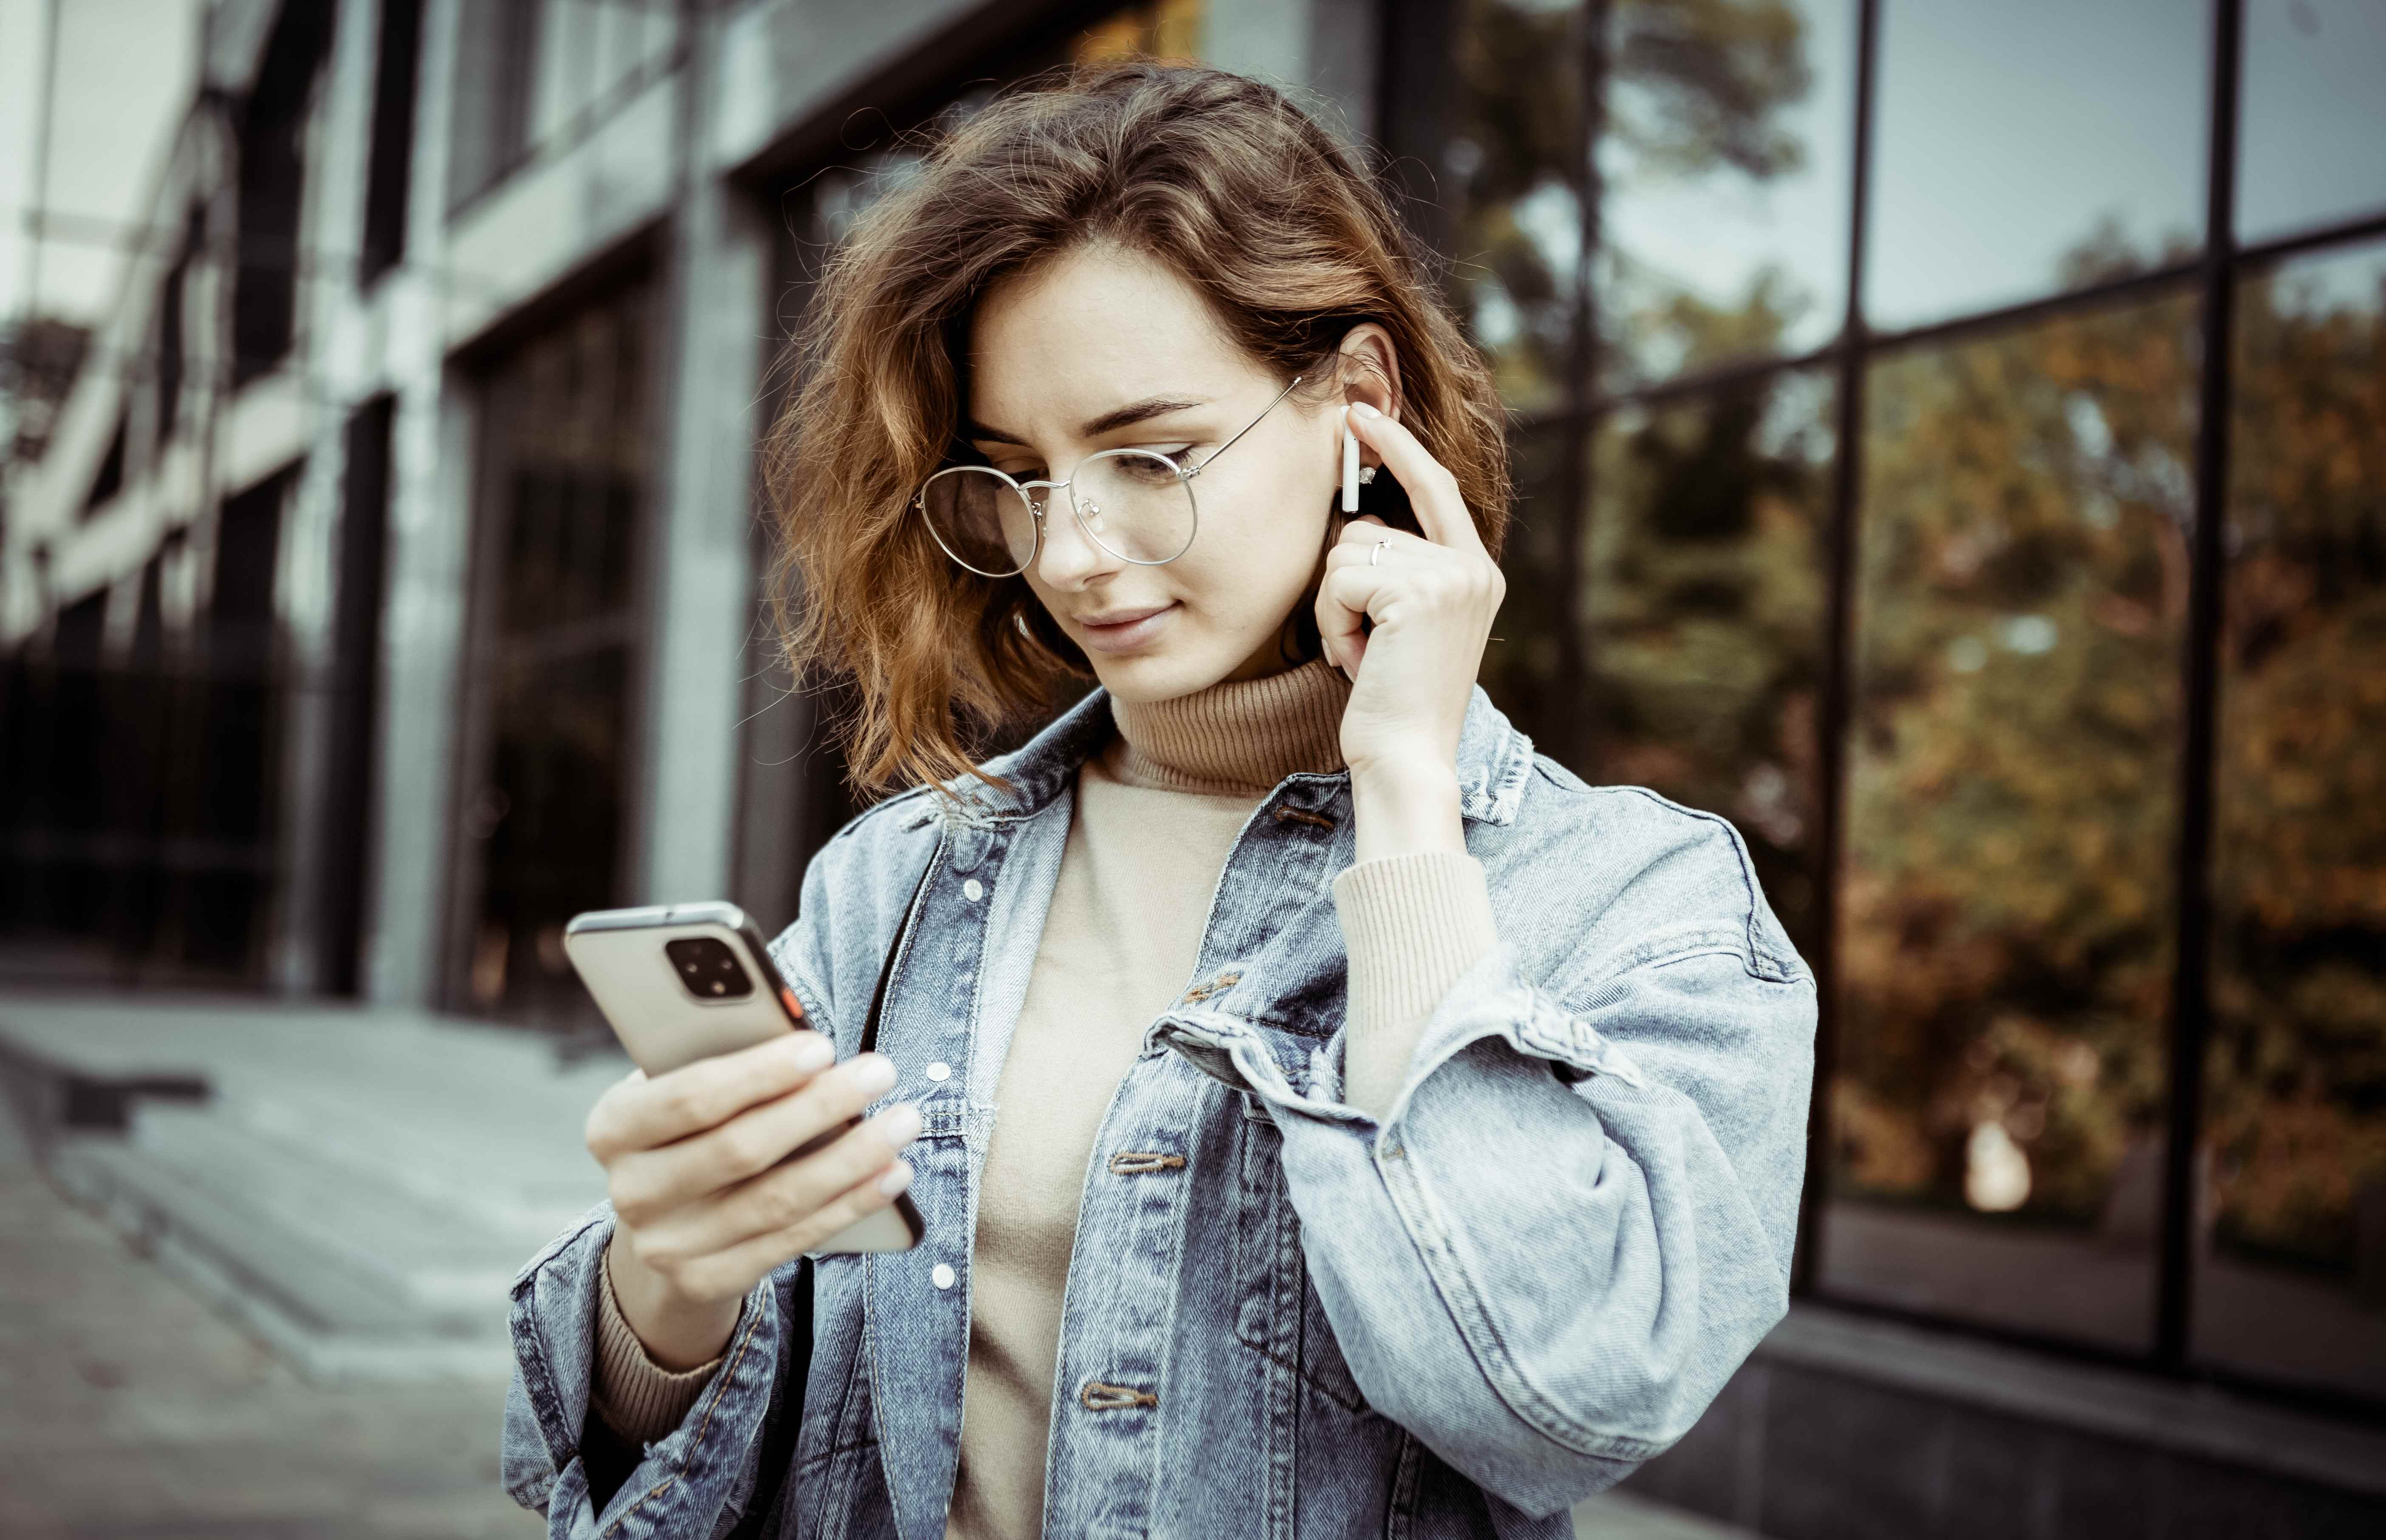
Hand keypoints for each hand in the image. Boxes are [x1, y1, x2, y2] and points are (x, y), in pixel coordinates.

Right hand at [585, 1032, 921, 1367]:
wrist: (662, 1221)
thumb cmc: (690, 1127)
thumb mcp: (681, 1087)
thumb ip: (720, 1061)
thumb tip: (800, 1038)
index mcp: (613, 1127)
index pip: (690, 1098)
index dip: (760, 1074)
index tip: (823, 1046)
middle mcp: (630, 1191)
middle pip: (740, 1149)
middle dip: (820, 1107)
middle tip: (881, 1071)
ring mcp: (665, 1246)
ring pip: (775, 1200)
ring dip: (851, 1158)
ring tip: (903, 1121)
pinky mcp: (704, 1281)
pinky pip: (790, 1242)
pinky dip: (849, 1205)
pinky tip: (892, 1174)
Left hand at [1315, 403, 1504, 853]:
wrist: (1408, 757)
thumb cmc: (1395, 701)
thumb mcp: (1406, 626)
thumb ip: (1400, 572)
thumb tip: (1357, 522)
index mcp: (1475, 572)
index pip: (1433, 487)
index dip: (1397, 446)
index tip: (1357, 415)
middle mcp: (1472, 567)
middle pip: (1366, 530)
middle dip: (1344, 588)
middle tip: (1365, 647)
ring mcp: (1449, 577)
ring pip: (1345, 555)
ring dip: (1335, 609)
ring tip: (1364, 656)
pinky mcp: (1417, 593)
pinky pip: (1337, 580)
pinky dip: (1332, 623)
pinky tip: (1357, 661)